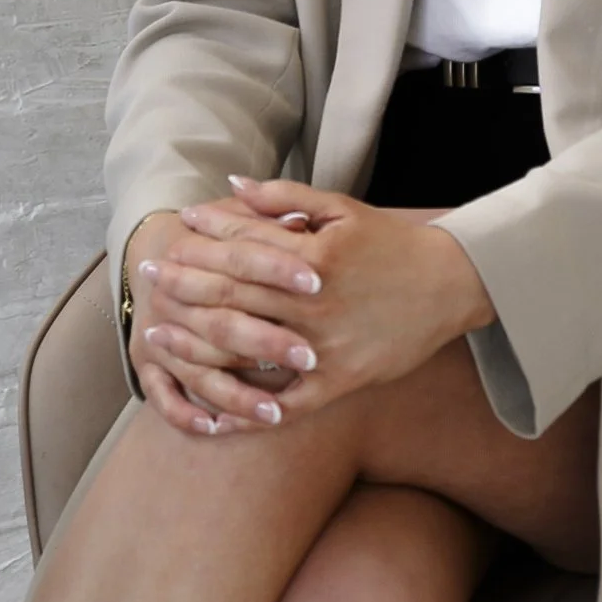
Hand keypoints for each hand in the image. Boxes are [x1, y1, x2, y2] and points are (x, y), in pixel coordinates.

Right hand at [120, 205, 303, 438]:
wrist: (155, 255)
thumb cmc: (218, 243)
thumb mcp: (238, 224)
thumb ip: (267, 222)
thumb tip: (301, 224)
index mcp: (191, 253)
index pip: (240, 259)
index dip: (277, 268)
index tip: (318, 283)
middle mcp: (170, 297)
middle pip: (220, 321)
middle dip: (265, 341)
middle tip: (309, 357)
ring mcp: (156, 334)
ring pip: (196, 369)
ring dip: (235, 393)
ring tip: (274, 412)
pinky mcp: (147, 365)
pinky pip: (163, 398)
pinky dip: (186, 414)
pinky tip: (217, 427)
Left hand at [134, 178, 492, 430]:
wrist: (452, 285)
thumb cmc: (393, 243)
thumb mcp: (342, 210)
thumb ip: (283, 200)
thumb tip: (229, 187)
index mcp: (313, 257)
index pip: (243, 248)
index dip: (203, 241)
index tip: (171, 236)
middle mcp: (314, 303)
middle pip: (233, 295)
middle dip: (185, 286)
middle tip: (149, 279)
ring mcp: (325, 347)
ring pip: (247, 348)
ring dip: (196, 344)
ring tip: (159, 338)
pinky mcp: (339, 382)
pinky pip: (285, 404)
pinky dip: (248, 412)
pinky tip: (212, 414)